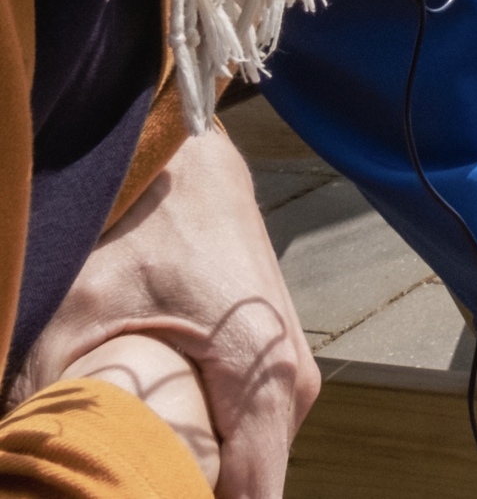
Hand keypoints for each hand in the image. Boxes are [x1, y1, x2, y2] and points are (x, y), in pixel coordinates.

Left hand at [14, 124, 319, 498]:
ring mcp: (291, 377)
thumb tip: (6, 471)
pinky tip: (152, 439)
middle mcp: (292, 385)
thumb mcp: (73, 315)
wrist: (191, 167)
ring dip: (188, 480)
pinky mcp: (278, 369)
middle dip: (176, 494)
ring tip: (123, 468)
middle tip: (105, 486)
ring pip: (244, 471)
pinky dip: (200, 454)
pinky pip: (246, 441)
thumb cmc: (141, 229)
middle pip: (241, 492)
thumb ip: (37, 405)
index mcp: (260, 375)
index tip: (132, 496)